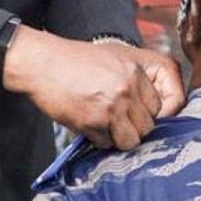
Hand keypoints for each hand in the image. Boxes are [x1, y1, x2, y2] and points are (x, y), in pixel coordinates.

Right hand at [1, 27, 182, 150]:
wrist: (42, 63)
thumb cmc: (74, 60)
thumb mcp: (112, 57)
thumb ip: (134, 80)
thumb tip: (150, 110)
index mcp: (134, 71)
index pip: (159, 106)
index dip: (146, 113)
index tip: (135, 115)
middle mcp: (127, 89)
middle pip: (148, 126)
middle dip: (133, 127)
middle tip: (116, 121)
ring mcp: (111, 107)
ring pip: (131, 140)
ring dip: (119, 138)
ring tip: (105, 125)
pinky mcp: (93, 122)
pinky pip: (106, 143)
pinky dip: (98, 139)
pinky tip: (88, 123)